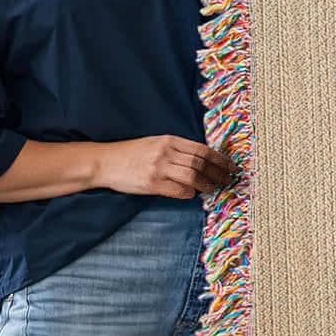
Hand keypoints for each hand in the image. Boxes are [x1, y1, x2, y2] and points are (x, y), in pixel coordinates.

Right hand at [91, 135, 233, 198]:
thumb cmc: (131, 153)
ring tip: (212, 189)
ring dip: (206, 184)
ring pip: (192, 176)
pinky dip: (189, 193)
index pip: (202, 149)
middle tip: (227, 180)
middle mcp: (166, 152)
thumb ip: (177, 149)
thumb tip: (202, 159)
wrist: (105, 161)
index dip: (220, 159)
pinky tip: (192, 194)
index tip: (230, 166)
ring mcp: (158, 168)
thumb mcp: (155, 143)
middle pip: (200, 163)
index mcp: (169, 140)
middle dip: (218, 173)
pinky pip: (178, 190)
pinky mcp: (151, 183)